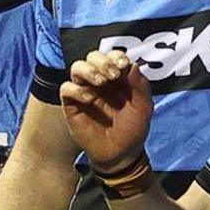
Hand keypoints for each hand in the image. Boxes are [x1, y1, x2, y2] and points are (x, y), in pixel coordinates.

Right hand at [54, 51, 155, 170]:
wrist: (120, 153)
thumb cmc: (133, 129)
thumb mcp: (143, 106)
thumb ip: (140, 85)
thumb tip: (132, 65)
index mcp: (117, 78)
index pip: (112, 56)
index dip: (116, 56)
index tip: (123, 66)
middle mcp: (99, 81)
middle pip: (92, 56)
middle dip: (102, 61)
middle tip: (113, 75)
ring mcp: (84, 92)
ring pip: (76, 67)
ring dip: (88, 70)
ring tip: (101, 83)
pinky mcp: (72, 105)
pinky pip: (67, 88)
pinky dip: (77, 90)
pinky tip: (90, 100)